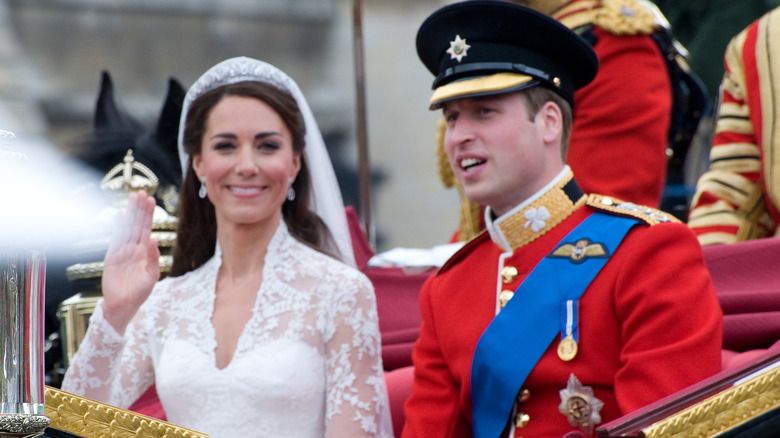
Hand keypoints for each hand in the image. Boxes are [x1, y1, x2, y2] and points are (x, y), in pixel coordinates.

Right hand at [101, 191, 160, 334]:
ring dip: (130, 214)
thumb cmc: (140, 292)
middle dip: (139, 209)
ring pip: (127, 228)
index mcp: (145, 252)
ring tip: (132, 198)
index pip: (147, 229)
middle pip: (137, 224)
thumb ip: (153, 257)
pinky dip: (117, 227)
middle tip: (141, 192)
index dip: (149, 215)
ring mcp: (122, 251)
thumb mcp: (152, 275)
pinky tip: (119, 214)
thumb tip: (154, 239)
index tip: (151, 200)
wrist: (123, 305)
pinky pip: (115, 239)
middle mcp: (134, 249)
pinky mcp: (112, 257)